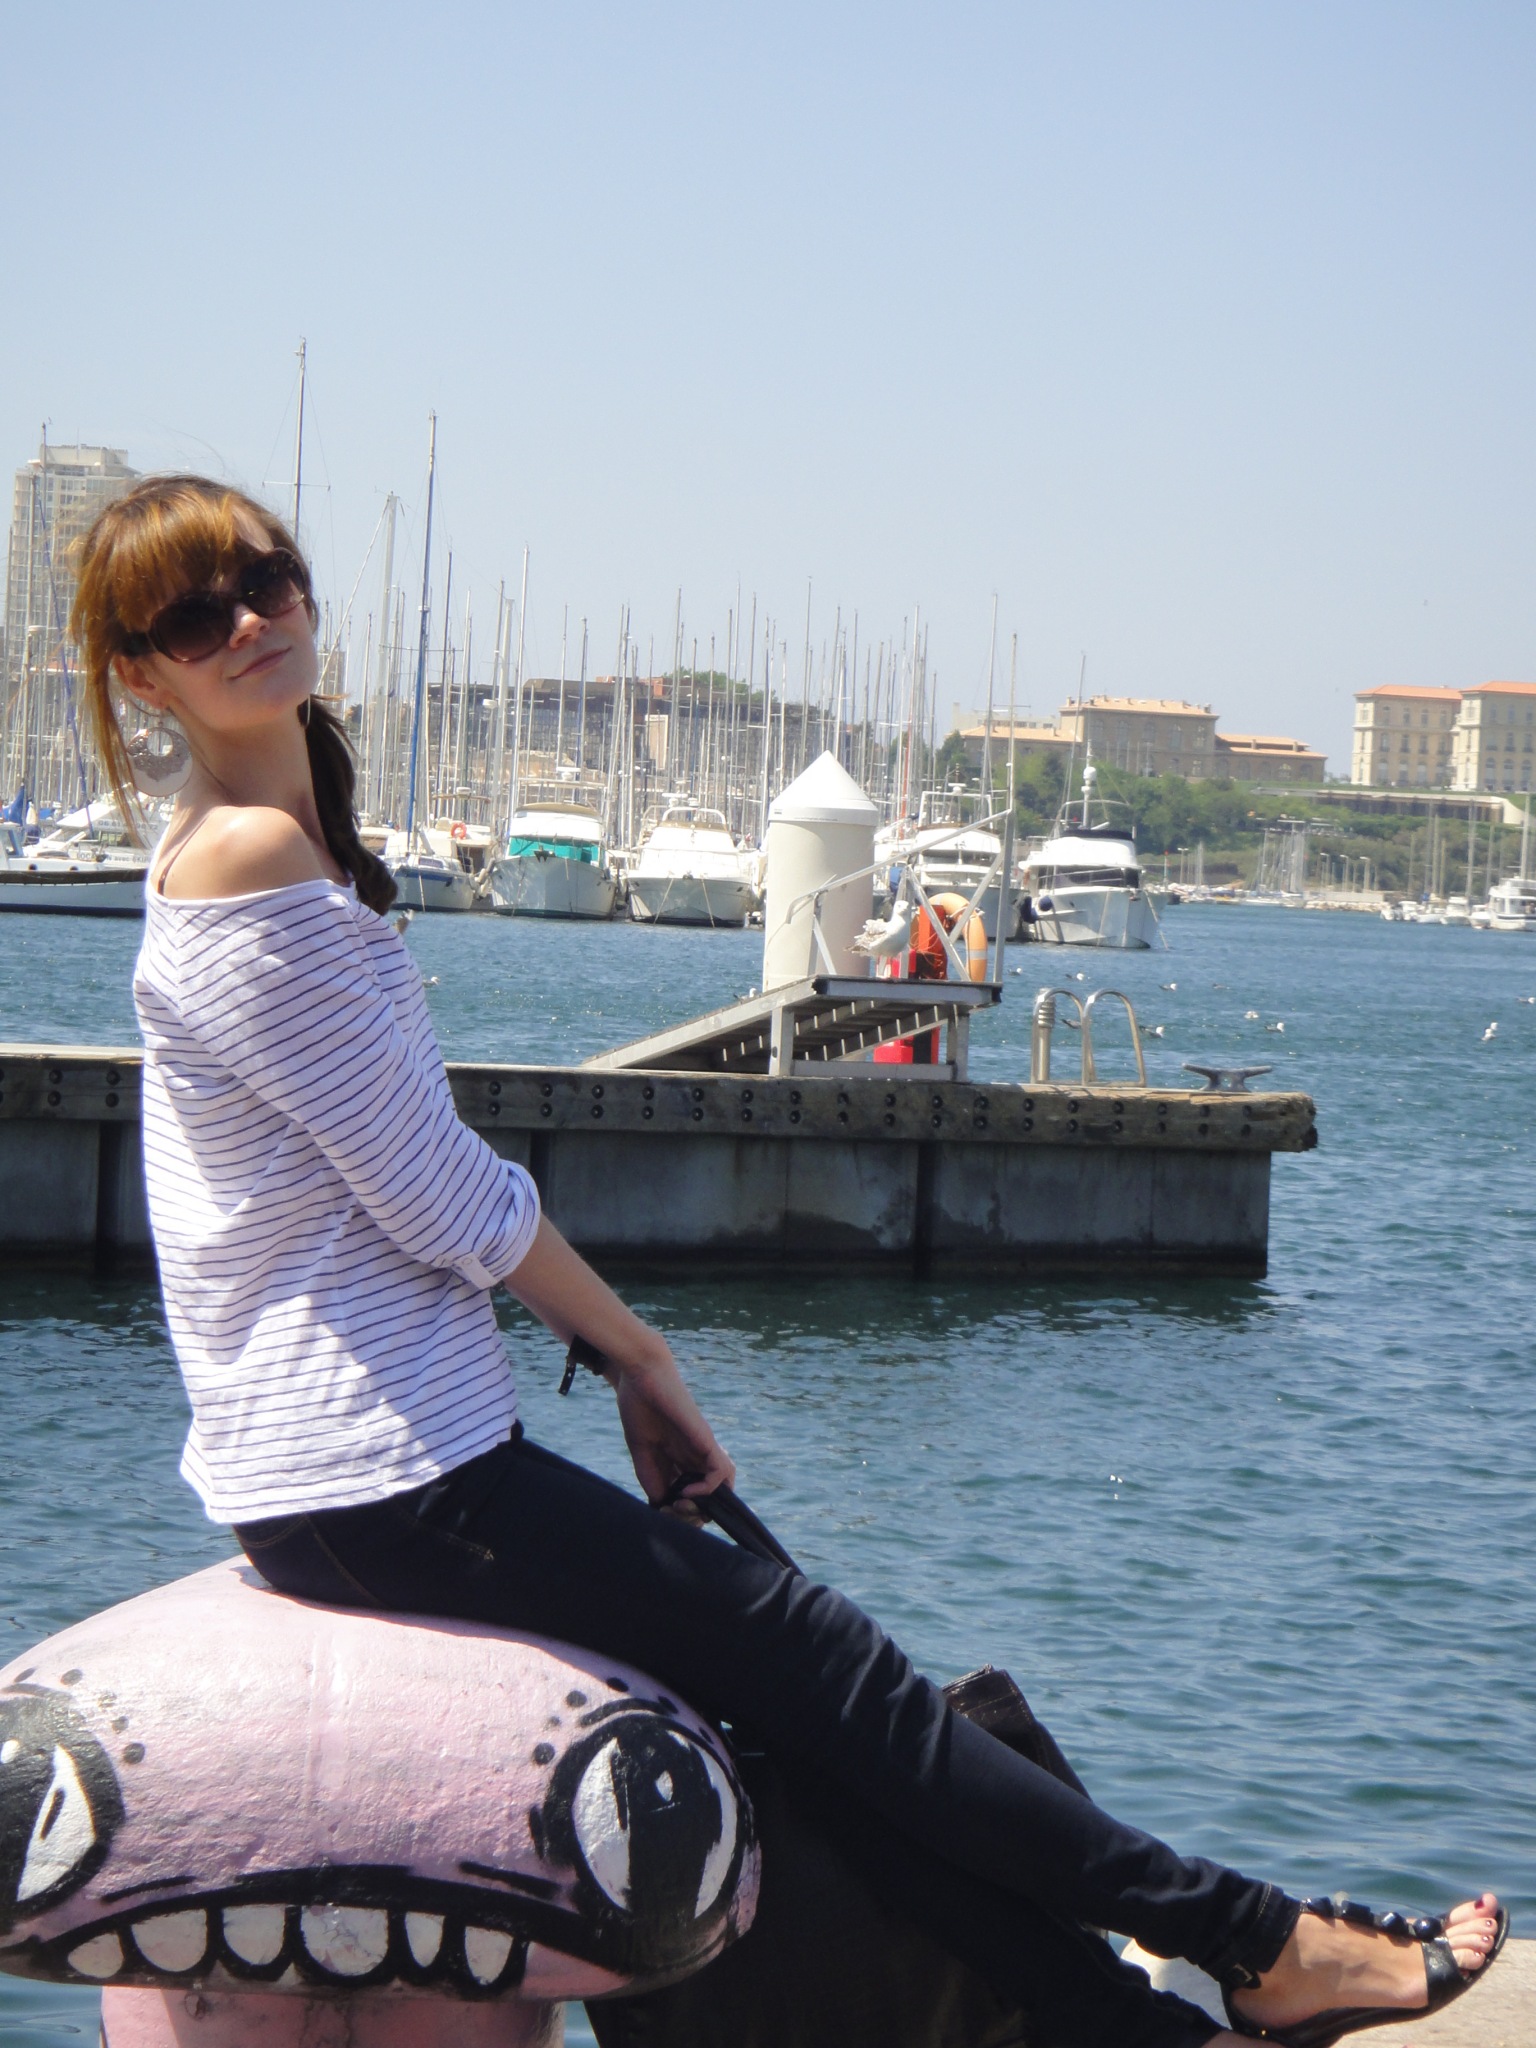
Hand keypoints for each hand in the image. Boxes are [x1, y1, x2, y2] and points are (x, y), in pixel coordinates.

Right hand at [612, 1353, 735, 1510]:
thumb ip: (651, 1476)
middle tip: (671, 1513)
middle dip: (692, 1515)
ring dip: (704, 1507)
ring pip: (721, 1488)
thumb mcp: (641, 1451)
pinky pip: (721, 1471)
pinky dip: (708, 1488)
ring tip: (681, 1506)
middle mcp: (695, 1456)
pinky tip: (685, 1491)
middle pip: (708, 1497)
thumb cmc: (638, 1406)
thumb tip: (662, 1504)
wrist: (640, 1374)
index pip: (691, 1495)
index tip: (661, 1512)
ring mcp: (702, 1448)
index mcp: (680, 1459)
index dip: (680, 1511)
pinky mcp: (705, 1439)